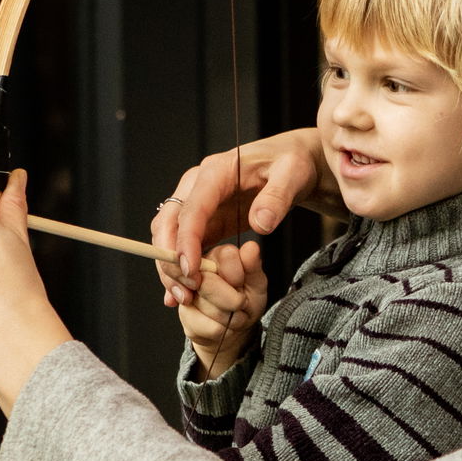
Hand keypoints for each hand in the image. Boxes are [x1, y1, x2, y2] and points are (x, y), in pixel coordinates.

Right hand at [152, 127, 333, 306]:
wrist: (290, 163)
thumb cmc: (291, 163)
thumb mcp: (292, 175)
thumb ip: (277, 198)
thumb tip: (260, 224)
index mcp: (216, 172)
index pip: (192, 209)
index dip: (186, 241)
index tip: (190, 271)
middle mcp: (197, 185)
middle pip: (169, 223)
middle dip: (170, 259)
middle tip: (185, 291)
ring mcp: (197, 203)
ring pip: (169, 236)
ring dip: (170, 267)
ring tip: (182, 297)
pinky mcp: (203, 220)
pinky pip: (183, 244)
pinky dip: (179, 268)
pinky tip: (181, 292)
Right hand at [177, 242, 266, 378]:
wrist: (234, 327)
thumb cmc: (247, 299)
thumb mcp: (257, 283)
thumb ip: (253, 266)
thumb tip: (251, 247)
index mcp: (219, 254)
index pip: (226, 256)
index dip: (238, 276)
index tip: (242, 284)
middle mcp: (198, 268)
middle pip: (209, 282)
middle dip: (233, 301)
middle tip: (240, 303)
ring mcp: (186, 290)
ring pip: (205, 305)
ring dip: (227, 317)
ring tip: (231, 314)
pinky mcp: (182, 311)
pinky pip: (200, 324)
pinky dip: (218, 330)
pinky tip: (219, 324)